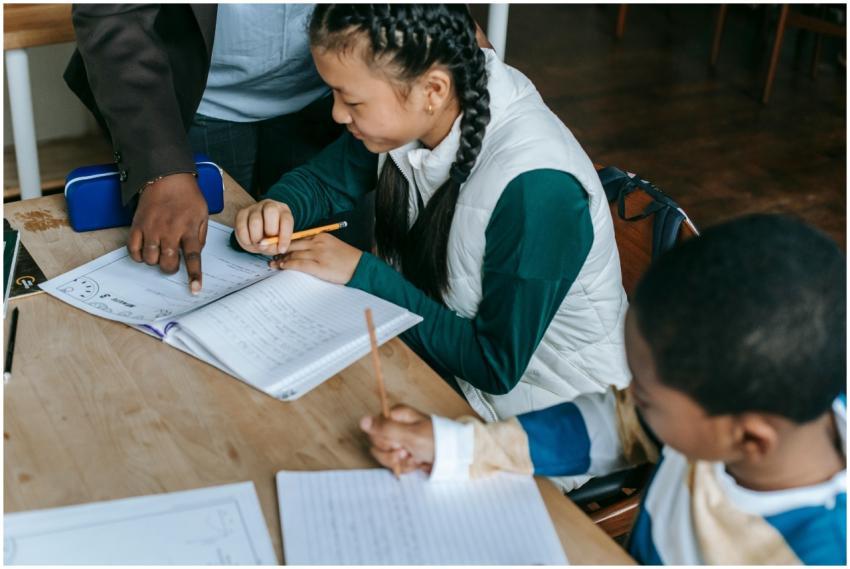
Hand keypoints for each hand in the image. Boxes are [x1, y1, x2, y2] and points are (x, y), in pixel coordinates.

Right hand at [128, 173, 207, 293]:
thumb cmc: (187, 197)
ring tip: (159, 252)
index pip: (193, 257)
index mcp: (189, 228)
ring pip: (150, 259)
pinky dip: (139, 255)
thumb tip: (195, 255)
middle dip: (170, 268)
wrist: (166, 176)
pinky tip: (145, 251)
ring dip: (155, 261)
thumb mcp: (203, 215)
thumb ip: (200, 236)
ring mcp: (151, 228)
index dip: (194, 275)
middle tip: (172, 262)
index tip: (195, 289)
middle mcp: (170, 230)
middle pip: (168, 262)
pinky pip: (133, 249)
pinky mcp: (137, 225)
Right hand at [234, 199, 294, 255]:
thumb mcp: (276, 244)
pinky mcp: (242, 213)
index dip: (285, 236)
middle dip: (270, 230)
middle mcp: (270, 206)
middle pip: (270, 211)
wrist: (256, 232)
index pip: (286, 220)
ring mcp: (255, 207)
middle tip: (268, 242)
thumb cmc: (270, 238)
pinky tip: (249, 241)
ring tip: (257, 243)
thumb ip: (273, 246)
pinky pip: (242, 225)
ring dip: (256, 237)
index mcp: (284, 212)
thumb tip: (263, 245)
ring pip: (255, 220)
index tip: (281, 249)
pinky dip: (245, 238)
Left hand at [272, 233, 361, 284]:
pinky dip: (288, 265)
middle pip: (292, 244)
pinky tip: (282, 267)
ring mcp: (317, 254)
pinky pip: (298, 264)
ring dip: (280, 259)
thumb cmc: (347, 259)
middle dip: (277, 248)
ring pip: (293, 254)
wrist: (360, 267)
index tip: (274, 244)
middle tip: (267, 252)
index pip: (297, 237)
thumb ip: (318, 245)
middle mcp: (317, 243)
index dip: (284, 241)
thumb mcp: (332, 246)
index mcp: (320, 236)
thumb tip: (302, 251)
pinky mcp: (318, 266)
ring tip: (272, 263)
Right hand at [360, 405, 434, 474]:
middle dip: (393, 453)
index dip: (384, 440)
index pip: (374, 430)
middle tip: (408, 451)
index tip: (398, 443)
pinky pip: (395, 464)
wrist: (452, 458)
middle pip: (377, 445)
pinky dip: (406, 466)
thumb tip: (362, 421)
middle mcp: (395, 427)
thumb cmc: (435, 441)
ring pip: (384, 456)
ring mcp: (400, 442)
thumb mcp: (410, 434)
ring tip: (415, 458)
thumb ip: (385, 428)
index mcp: (396, 416)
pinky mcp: (404, 455)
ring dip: (401, 461)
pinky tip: (417, 462)